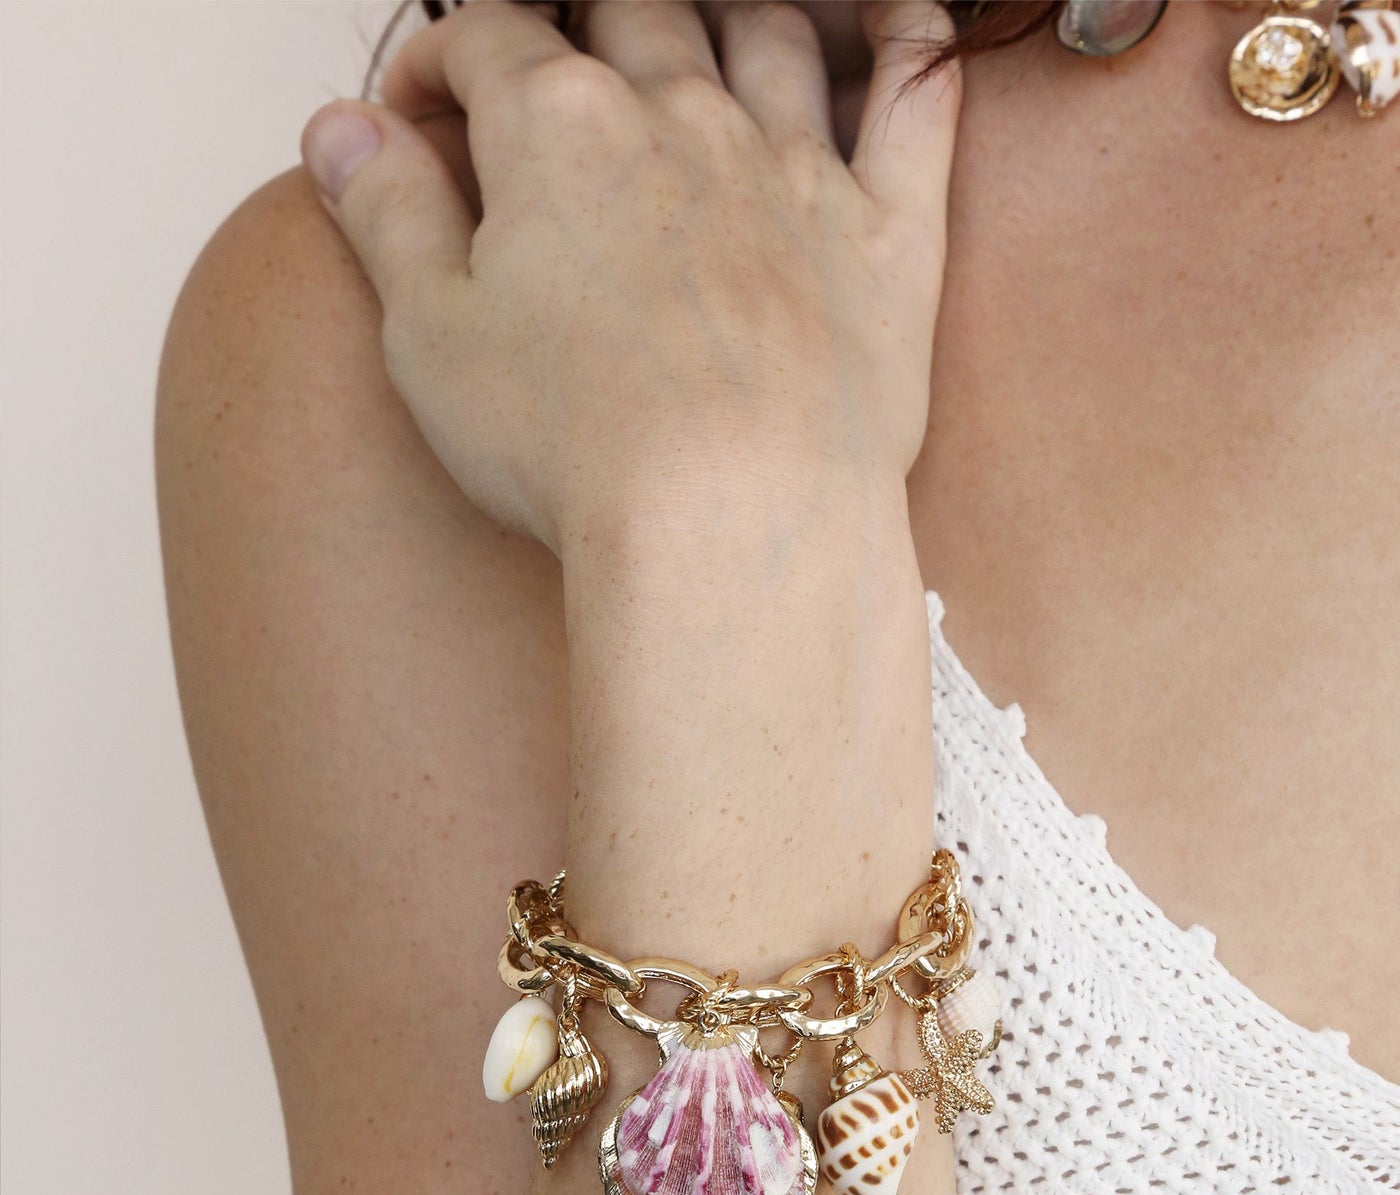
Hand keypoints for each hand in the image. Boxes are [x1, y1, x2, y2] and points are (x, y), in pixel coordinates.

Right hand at [300, 1, 959, 555]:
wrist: (728, 517)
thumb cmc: (573, 444)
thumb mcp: (430, 335)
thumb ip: (385, 214)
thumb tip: (338, 129)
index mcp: (558, 128)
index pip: (484, 39)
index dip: (438, 64)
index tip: (417, 114)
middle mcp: (680, 116)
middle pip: (629, 10)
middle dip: (578, 23)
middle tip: (555, 76)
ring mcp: (793, 167)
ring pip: (766, 30)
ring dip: (727, 16)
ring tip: (700, 39)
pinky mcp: (884, 235)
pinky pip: (918, 96)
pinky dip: (912, 39)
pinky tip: (902, 20)